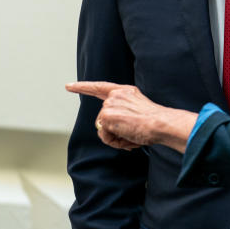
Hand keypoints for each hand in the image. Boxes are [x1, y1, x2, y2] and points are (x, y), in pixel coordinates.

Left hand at [66, 81, 197, 153]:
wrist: (161, 124)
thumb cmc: (155, 122)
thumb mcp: (138, 111)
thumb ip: (122, 113)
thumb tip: (108, 129)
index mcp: (125, 91)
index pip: (99, 87)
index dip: (82, 87)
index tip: (68, 86)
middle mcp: (116, 95)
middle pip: (103, 119)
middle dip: (114, 131)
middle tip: (132, 135)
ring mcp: (110, 105)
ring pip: (103, 129)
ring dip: (116, 137)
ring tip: (132, 136)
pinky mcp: (107, 116)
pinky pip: (104, 136)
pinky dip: (115, 142)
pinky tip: (128, 137)